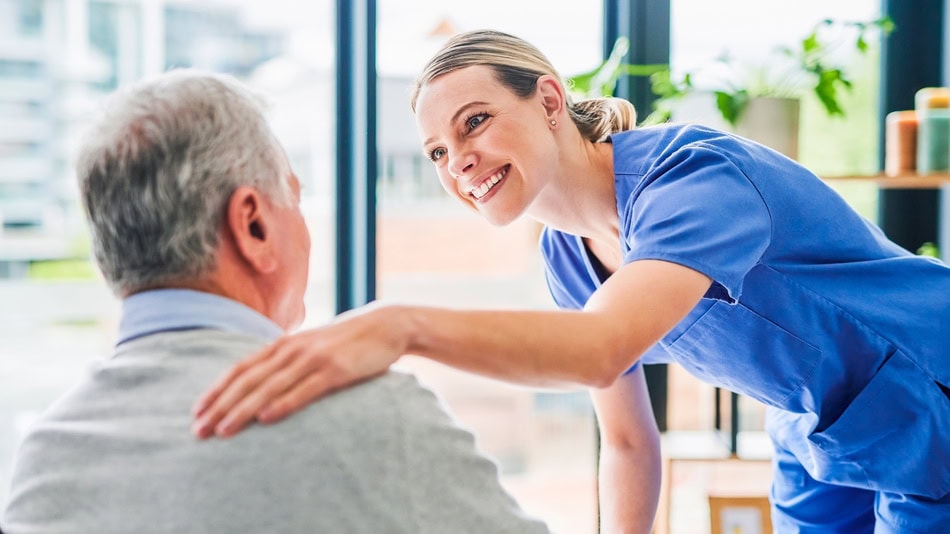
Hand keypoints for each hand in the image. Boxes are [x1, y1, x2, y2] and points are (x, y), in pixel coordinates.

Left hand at [191, 303, 407, 437]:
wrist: (386, 325)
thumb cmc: (346, 342)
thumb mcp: (311, 347)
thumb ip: (286, 362)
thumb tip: (262, 385)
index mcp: (283, 345)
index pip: (239, 369)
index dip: (216, 391)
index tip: (196, 412)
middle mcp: (292, 350)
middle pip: (247, 381)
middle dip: (220, 407)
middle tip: (198, 431)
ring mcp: (313, 359)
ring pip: (269, 387)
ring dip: (243, 410)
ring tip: (222, 431)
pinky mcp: (336, 370)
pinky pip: (304, 390)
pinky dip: (283, 404)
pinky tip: (267, 418)